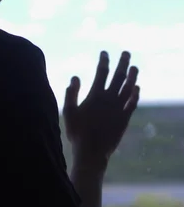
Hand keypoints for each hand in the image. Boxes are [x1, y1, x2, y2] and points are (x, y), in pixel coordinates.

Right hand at [63, 51, 139, 170]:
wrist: (91, 153)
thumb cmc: (77, 132)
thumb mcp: (68, 111)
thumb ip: (71, 93)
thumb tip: (75, 76)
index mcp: (96, 95)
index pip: (102, 72)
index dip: (104, 61)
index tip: (105, 53)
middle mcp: (109, 99)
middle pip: (119, 76)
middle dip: (123, 63)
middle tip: (126, 53)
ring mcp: (119, 109)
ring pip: (129, 88)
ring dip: (133, 76)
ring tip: (134, 67)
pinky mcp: (124, 119)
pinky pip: (132, 103)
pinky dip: (135, 94)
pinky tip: (137, 88)